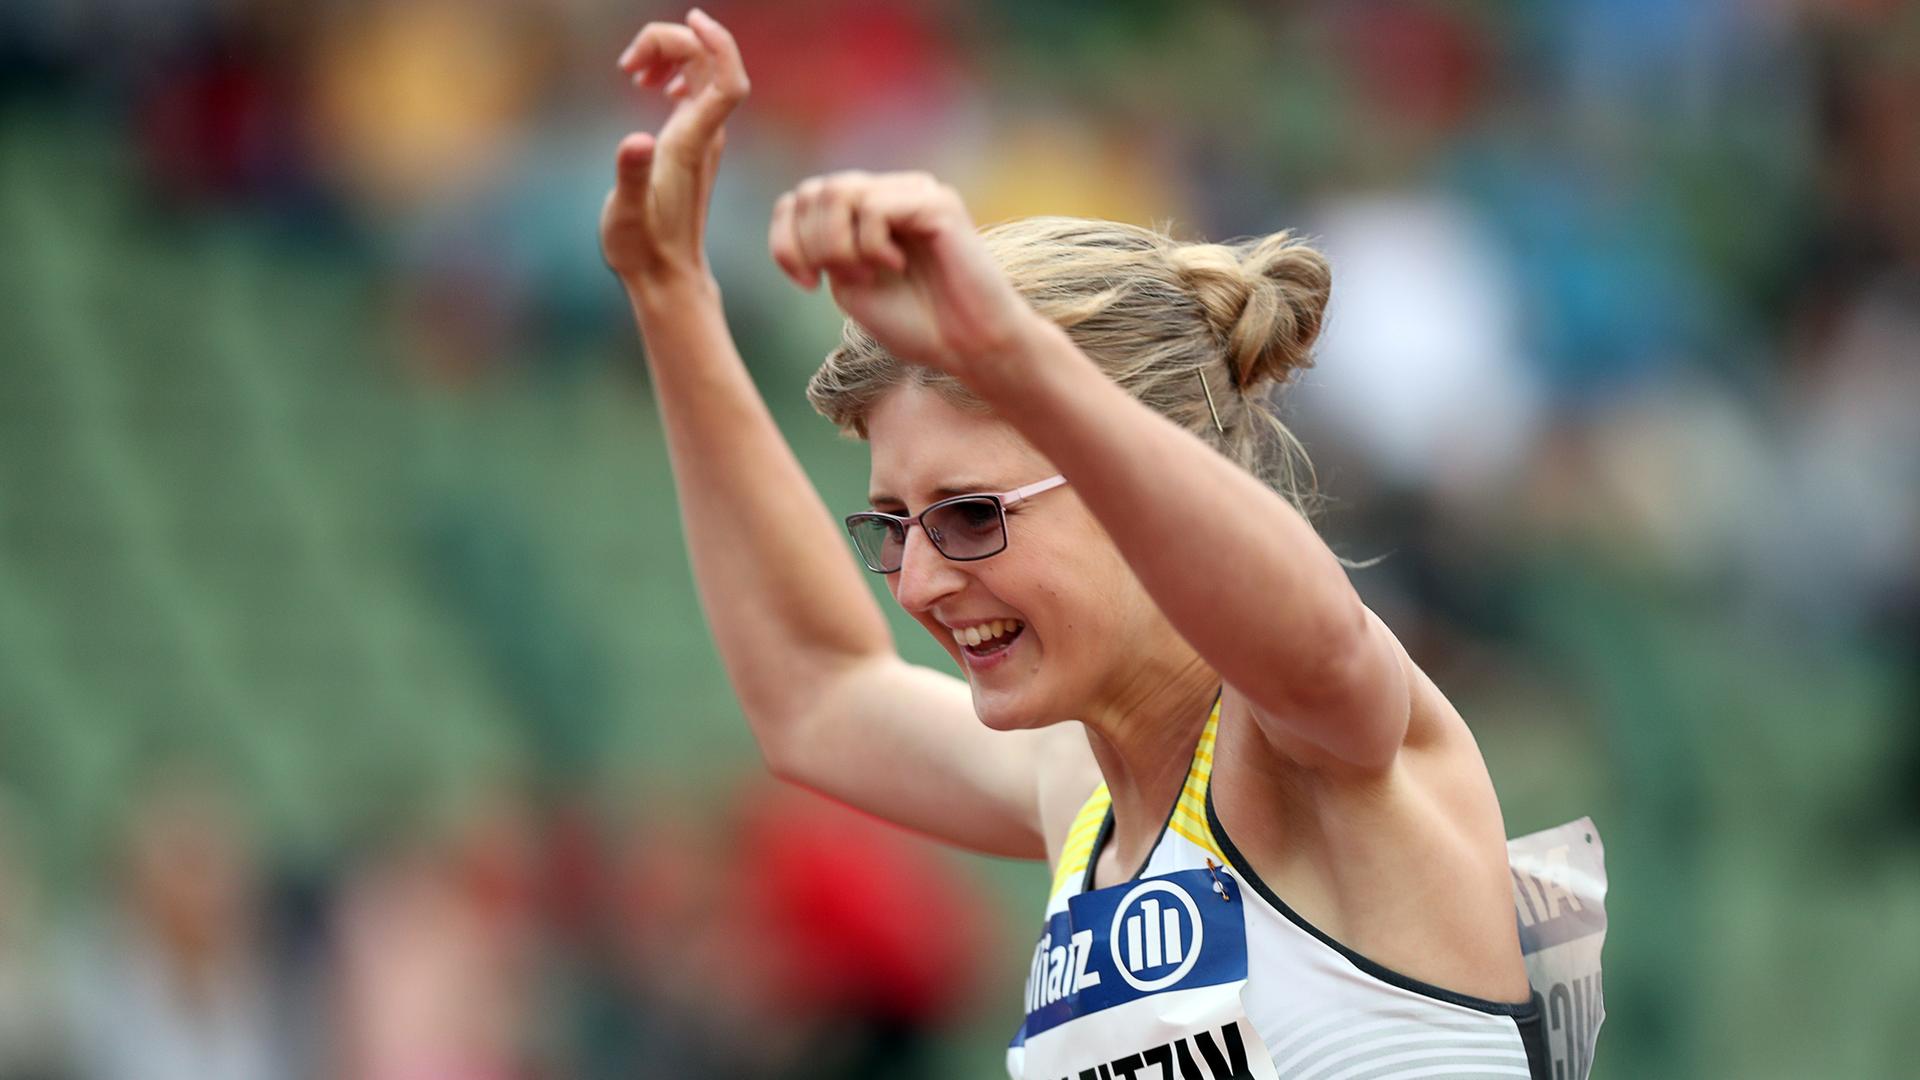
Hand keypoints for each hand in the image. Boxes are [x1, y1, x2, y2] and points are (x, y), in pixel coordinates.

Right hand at [600, 9, 747, 289]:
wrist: (667, 275)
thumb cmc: (643, 248)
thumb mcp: (626, 213)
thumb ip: (631, 176)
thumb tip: (635, 140)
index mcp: (692, 141)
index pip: (726, 80)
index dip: (719, 43)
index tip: (691, 19)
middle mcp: (704, 134)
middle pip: (709, 64)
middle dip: (672, 42)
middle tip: (627, 64)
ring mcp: (701, 137)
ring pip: (702, 73)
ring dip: (670, 55)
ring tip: (631, 70)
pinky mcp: (692, 143)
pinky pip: (695, 91)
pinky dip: (673, 73)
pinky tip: (650, 86)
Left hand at [767, 171, 1043, 377]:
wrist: (969, 347)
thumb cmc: (916, 323)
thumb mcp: (848, 284)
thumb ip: (823, 244)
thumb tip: (805, 203)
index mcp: (867, 212)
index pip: (801, 199)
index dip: (786, 239)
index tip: (807, 284)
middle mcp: (891, 192)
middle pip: (815, 191)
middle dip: (813, 245)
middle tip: (847, 281)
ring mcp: (915, 192)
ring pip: (839, 193)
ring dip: (839, 245)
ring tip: (869, 274)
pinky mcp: (937, 202)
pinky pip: (875, 208)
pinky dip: (872, 245)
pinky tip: (898, 265)